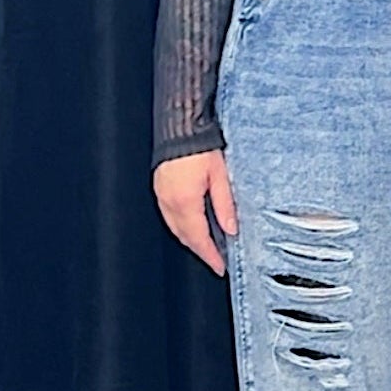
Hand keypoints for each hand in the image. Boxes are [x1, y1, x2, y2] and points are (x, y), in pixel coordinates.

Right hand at [152, 149, 237, 276]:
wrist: (180, 123)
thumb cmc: (201, 144)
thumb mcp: (220, 174)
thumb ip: (225, 204)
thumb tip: (231, 229)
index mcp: (185, 201)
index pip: (199, 238)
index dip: (210, 256)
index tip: (220, 267)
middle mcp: (169, 201)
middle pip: (185, 237)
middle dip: (201, 251)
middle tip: (217, 260)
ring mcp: (161, 194)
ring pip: (175, 228)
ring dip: (191, 239)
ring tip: (209, 246)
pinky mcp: (159, 187)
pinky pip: (169, 215)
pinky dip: (182, 225)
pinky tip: (194, 225)